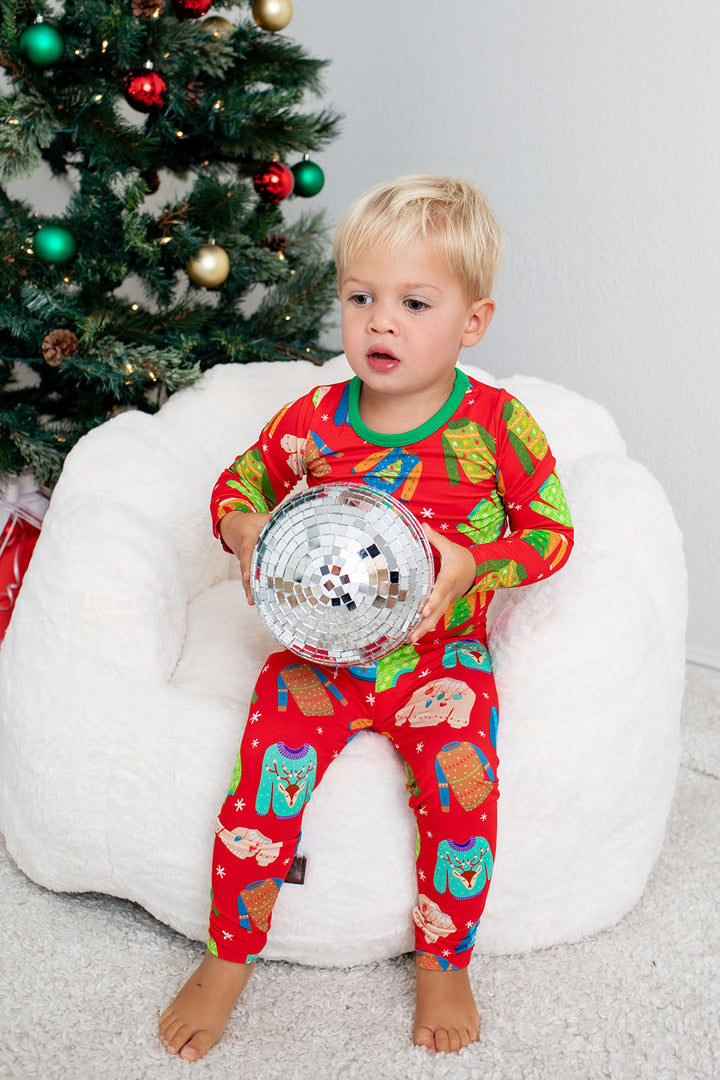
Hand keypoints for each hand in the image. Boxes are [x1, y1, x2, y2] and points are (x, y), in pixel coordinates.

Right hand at [219, 510, 270, 604]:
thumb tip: (299, 524)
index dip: (248, 565)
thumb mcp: (264, 518)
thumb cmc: (252, 522)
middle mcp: (244, 553)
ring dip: (250, 590)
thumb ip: (278, 522)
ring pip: (246, 577)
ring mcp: (245, 561)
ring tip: (252, 602)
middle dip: (249, 584)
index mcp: (247, 540)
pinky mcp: (247, 566)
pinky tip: (257, 600)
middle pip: (246, 570)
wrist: (233, 526)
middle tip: (251, 598)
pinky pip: (250, 577)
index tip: (247, 576)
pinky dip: (253, 587)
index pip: (247, 553)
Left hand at [409, 525, 476, 641]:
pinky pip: (436, 617)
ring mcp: (447, 601)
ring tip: (410, 639)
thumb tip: (422, 526)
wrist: (478, 570)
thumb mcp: (450, 548)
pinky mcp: (445, 604)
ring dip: (423, 629)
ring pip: (436, 618)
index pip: (440, 592)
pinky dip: (426, 626)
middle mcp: (448, 594)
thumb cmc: (462, 558)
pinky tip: (414, 635)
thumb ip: (435, 539)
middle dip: (424, 624)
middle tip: (412, 635)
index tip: (423, 611)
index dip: (432, 601)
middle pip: (437, 611)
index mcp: (448, 579)